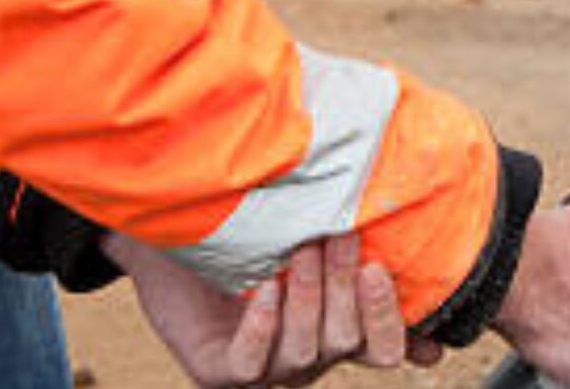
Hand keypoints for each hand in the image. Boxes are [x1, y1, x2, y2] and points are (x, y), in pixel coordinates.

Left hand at [104, 230, 445, 387]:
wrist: (167, 241)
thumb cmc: (243, 232)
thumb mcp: (298, 226)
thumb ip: (345, 228)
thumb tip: (401, 198)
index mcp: (333, 326)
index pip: (381, 348)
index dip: (388, 318)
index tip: (378, 269)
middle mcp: (305, 353)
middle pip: (346, 341)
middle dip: (345, 285)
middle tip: (339, 235)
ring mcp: (264, 368)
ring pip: (303, 352)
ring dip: (308, 298)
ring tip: (302, 250)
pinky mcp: (220, 371)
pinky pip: (250, 363)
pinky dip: (263, 326)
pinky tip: (266, 288)